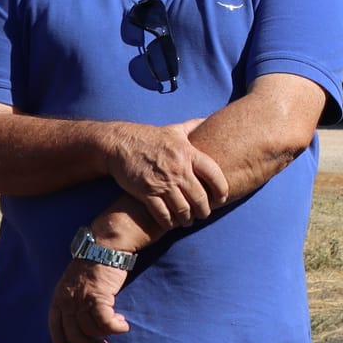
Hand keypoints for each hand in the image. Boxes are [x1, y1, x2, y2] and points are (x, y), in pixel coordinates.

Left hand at [48, 258, 130, 342]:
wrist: (105, 246)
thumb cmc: (94, 263)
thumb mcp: (76, 284)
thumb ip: (74, 301)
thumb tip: (82, 322)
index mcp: (59, 297)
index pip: (55, 327)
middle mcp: (67, 300)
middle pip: (75, 334)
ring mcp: (81, 299)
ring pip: (92, 330)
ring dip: (107, 333)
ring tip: (119, 326)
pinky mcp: (98, 297)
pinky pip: (106, 322)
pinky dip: (116, 327)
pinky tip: (124, 325)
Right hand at [102, 120, 227, 228]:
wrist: (120, 144)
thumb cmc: (150, 138)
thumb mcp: (174, 129)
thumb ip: (193, 126)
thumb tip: (209, 120)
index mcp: (188, 153)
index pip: (214, 174)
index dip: (222, 189)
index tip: (222, 198)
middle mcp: (178, 169)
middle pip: (200, 197)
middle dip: (204, 210)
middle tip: (204, 214)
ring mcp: (162, 183)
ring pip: (183, 209)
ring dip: (187, 219)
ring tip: (188, 221)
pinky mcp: (147, 193)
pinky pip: (163, 215)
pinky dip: (169, 222)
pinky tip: (171, 223)